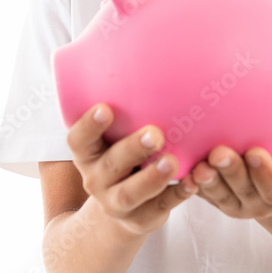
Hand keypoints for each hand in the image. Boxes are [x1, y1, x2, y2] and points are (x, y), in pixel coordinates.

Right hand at [67, 103, 198, 235]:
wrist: (124, 209)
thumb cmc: (125, 154)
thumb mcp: (115, 137)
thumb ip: (127, 110)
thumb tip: (149, 54)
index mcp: (87, 154)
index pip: (77, 141)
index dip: (88, 126)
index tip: (105, 108)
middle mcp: (96, 179)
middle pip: (108, 166)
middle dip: (131, 149)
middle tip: (155, 133)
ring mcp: (117, 203)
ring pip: (130, 194)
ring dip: (152, 177)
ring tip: (172, 161)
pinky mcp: (142, 218)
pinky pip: (160, 208)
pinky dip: (178, 195)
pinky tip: (194, 181)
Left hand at [190, 97, 271, 220]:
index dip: (265, 173)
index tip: (256, 152)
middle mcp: (255, 201)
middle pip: (240, 190)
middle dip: (229, 172)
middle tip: (218, 152)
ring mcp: (231, 202)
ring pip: (215, 194)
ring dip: (205, 181)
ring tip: (196, 164)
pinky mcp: (211, 198)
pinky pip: (197, 194)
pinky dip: (186, 183)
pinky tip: (175, 165)